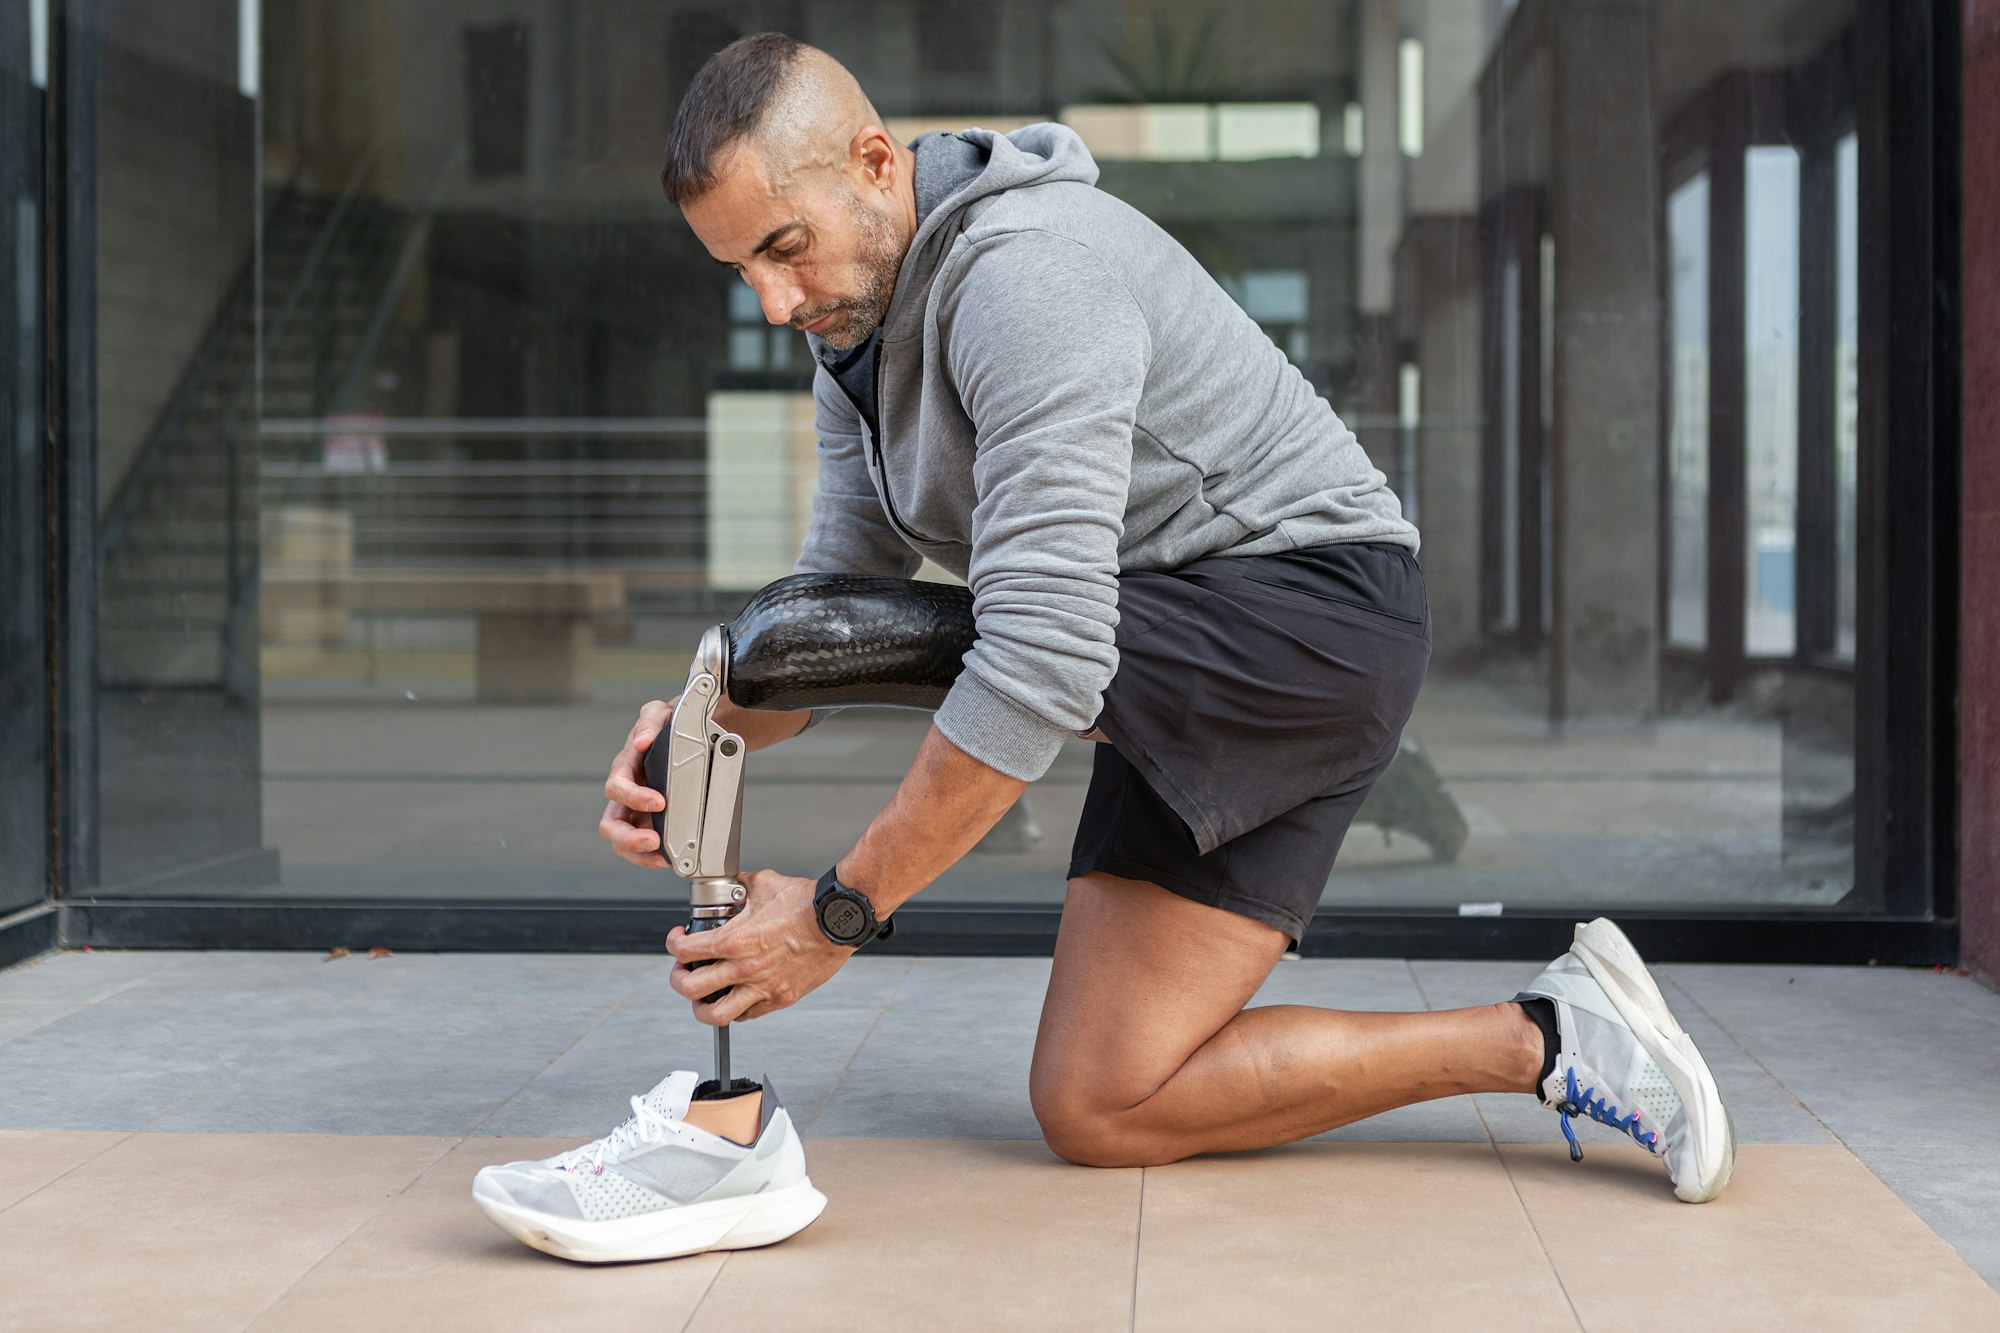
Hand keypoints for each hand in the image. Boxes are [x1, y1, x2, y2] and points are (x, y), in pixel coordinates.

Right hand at [599, 697, 675, 868]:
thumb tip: (641, 740)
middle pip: (611, 824)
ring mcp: (636, 812)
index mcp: (626, 767)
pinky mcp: (649, 823)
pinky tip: (669, 859)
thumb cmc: (668, 725)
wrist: (686, 733)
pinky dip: (651, 857)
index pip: (618, 786)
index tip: (659, 802)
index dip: (633, 797)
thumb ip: (650, 723)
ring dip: (638, 854)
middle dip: (628, 837)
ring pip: (622, 841)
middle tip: (654, 840)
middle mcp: (626, 793)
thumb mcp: (660, 715)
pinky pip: (642, 847)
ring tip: (662, 857)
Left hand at [666, 870, 851, 1022]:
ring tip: (701, 998)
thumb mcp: (763, 883)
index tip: (678, 940)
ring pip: (716, 1015)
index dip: (673, 944)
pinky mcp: (780, 998)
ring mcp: (762, 987)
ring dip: (701, 1008)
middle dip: (678, 979)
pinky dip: (736, 1011)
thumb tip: (729, 885)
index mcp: (734, 940)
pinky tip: (735, 997)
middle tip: (683, 971)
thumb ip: (739, 886)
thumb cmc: (806, 904)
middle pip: (690, 988)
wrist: (837, 920)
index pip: (684, 951)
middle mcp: (744, 968)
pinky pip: (748, 1015)